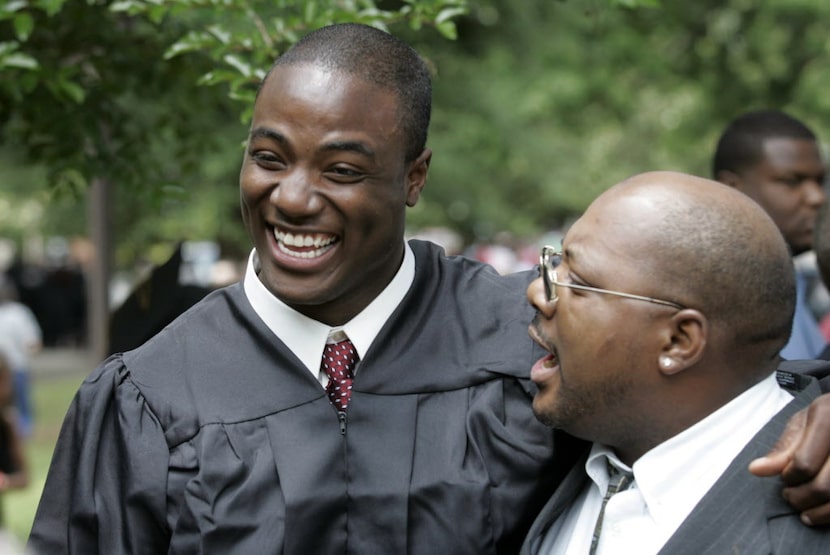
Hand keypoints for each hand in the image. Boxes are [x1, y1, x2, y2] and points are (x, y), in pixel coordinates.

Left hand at [749, 393, 829, 525]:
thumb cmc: (828, 416)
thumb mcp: (803, 422)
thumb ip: (783, 447)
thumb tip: (755, 470)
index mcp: (828, 420)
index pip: (804, 464)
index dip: (789, 477)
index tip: (784, 478)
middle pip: (823, 487)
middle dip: (800, 498)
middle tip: (789, 496)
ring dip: (817, 512)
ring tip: (804, 510)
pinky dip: (829, 515)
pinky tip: (820, 513)